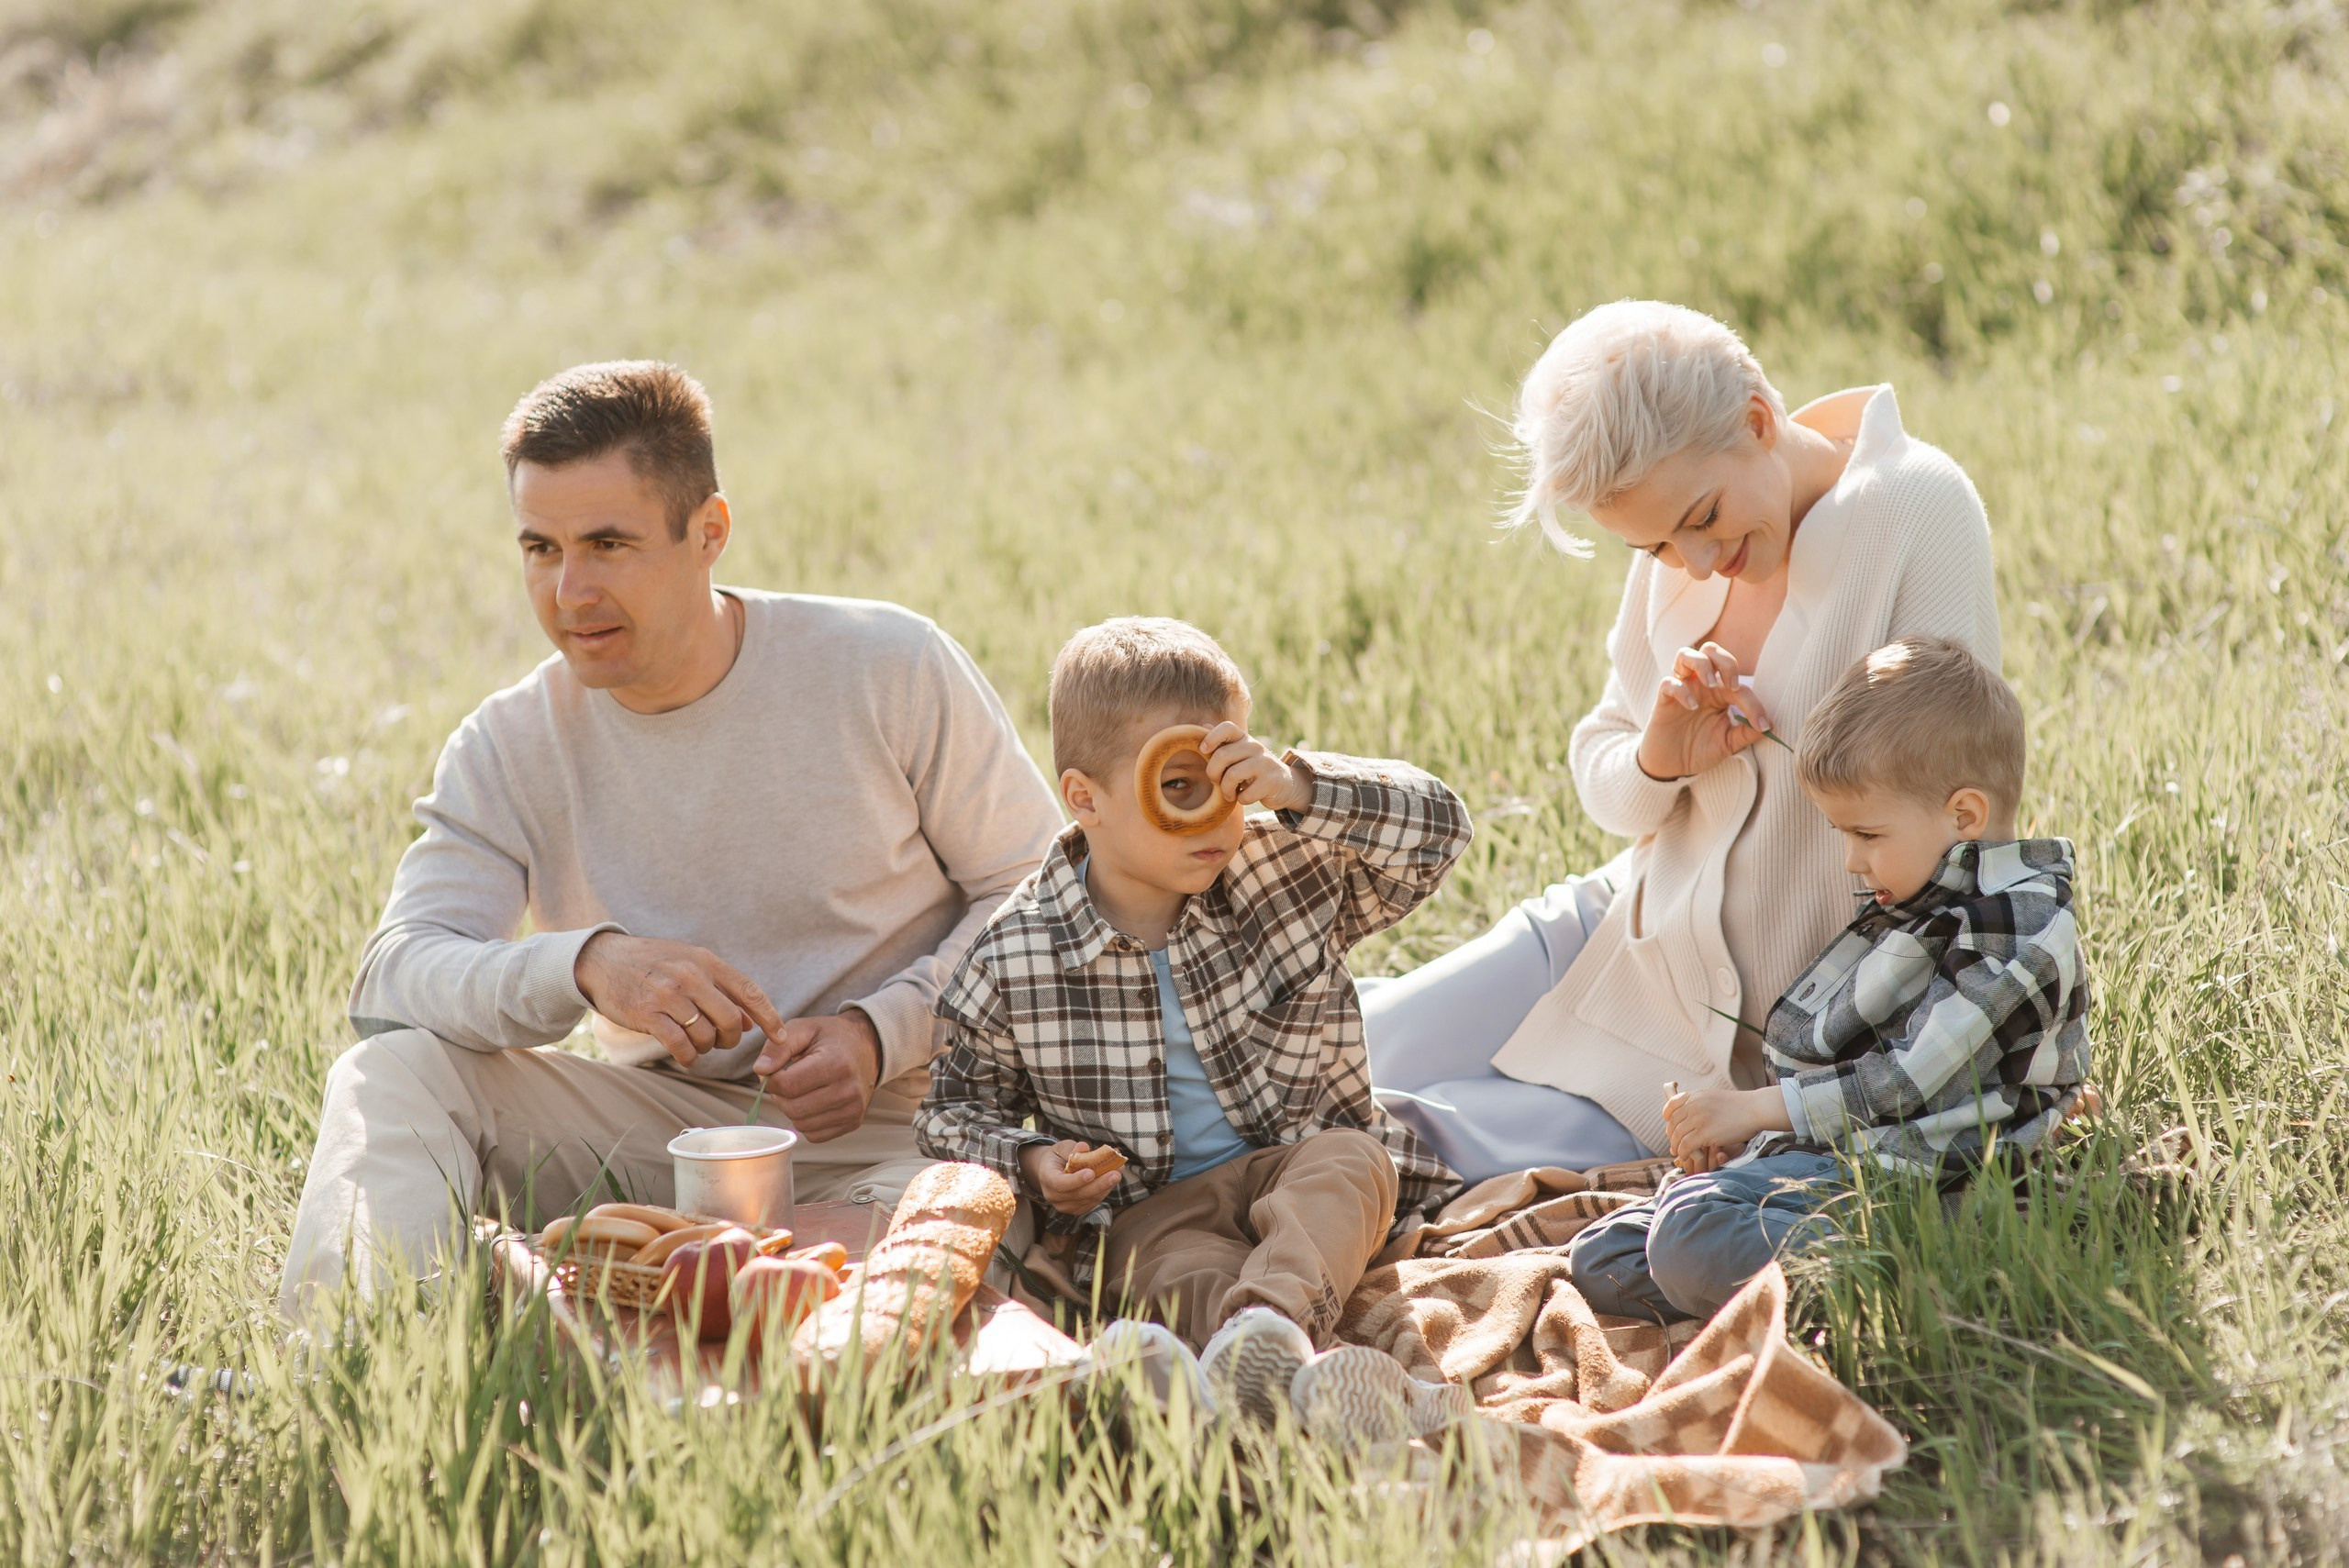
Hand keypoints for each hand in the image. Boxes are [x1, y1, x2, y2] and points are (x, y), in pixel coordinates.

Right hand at [574, 931, 783, 1067]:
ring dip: (706, 1048)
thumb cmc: (652, 964)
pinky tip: (685, 1055)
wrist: (603, 960)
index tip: (782, 1038)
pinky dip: (688, 1057)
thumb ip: (721, 989)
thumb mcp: (689, 964)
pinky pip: (680, 1046)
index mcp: (706, 961)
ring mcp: (668, 995)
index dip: (770, 1017)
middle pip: (731, 1019)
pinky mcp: (648, 1015)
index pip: (749, 991)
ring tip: (696, 1044)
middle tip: (721, 1041)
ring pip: (706, 1035)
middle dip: (731, 1039)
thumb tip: (751, 1022)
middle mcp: (691, 976)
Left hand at [751, 1010, 882, 1142]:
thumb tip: (760, 1070)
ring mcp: (853, 1109)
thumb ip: (778, 1047)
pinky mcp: (853, 1122)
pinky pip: (814, 1135)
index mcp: (837, 1062)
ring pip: (801, 1124)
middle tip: (786, 1080)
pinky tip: (812, 1102)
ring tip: (800, 1089)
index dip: (771, 1079)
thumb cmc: (831, 1037)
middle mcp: (849, 1089)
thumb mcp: (803, 1028)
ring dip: (792, 1109)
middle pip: (792, 1108)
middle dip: (780, 1096)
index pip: (787, 1085)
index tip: (775, 1070)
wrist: (867, 1048)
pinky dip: (806, 1121)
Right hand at [1019, 1140, 1124, 1216]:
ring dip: (1106, 1187)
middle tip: (1116, 1174)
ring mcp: (1065, 1206)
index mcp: (1046, 1178)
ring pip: (1088, 1199)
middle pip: (1078, 1194)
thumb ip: (1072, 1148)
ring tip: (1119, 1172)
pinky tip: (1113, 1179)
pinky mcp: (1077, 1209)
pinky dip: (1104, 1191)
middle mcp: (1053, 1196)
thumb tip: (1084, 1147)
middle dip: (1099, 1184)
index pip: (1060, 1183)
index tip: (1091, 1173)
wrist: (1052, 1171)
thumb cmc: (1059, 1156)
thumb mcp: (1062, 1147)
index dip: (1075, 1180)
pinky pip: (1093, 1202)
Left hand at [1198, 721, 1312, 811]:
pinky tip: (1245, 796)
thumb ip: (1223, 742)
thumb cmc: (1254, 770)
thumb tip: (1204, 725)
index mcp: (1245, 738)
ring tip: (1229, 794)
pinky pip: (1245, 794)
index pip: (1226, 727)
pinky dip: (1241, 799)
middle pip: (1222, 755)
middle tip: (1216, 782)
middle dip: (1213, 773)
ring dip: (1226, 790)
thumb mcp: (1240, 754)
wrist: (1285, 785)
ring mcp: (1265, 763)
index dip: (1211, 737)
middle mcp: (1255, 747)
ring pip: (1232, 775)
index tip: (1203, 750)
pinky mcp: (1271, 781)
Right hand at [1635, 642, 1774, 782]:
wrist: (1672, 766)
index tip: (1762, 725)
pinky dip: (1682, 690)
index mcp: (1719, 692)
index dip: (1754, 703)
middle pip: (1711, 650)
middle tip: (1732, 686)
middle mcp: (1700, 685)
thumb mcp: (1728, 743)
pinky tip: (1692, 707)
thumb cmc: (1700, 750)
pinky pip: (1668, 683)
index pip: (1739, 684)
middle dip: (1726, 662)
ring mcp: (1681, 689)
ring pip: (1686, 654)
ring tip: (1711, 685)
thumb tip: (1769, 725)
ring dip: (1702, 665)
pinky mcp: (1663, 700)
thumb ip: (1746, 733)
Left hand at [1663, 1086, 1789, 1169]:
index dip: (1667, 1116)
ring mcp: (1698, 1119)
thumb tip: (1691, 1115)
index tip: (1668, 1124)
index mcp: (1695, 1096)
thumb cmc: (1740, 1106)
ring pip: (1678, 1136)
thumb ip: (1701, 1103)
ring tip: (1678, 1153)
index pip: (1672, 1104)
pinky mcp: (1704, 1133)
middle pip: (1673, 1123)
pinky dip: (1683, 1153)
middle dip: (1671, 1135)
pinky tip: (1685, 1157)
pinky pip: (1686, 1146)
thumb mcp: (1715, 1097)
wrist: (1755, 1109)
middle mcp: (1694, 1105)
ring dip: (1676, 1146)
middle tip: (1673, 1144)